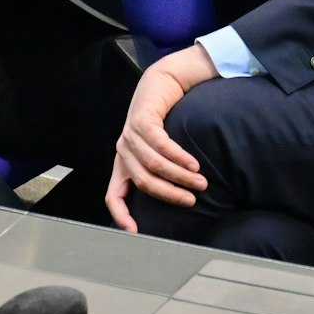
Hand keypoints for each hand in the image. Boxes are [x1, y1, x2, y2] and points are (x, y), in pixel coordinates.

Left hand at [104, 45, 218, 232]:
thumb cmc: (162, 119)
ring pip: (154, 165)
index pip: (113, 195)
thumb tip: (179, 197)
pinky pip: (160, 144)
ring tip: (200, 181)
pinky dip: (178, 156)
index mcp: (123, 163)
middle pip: (143, 182)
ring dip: (180, 176)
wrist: (162, 82)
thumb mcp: (155, 149)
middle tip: (192, 200)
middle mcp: (123, 151)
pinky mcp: (141, 120)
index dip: (121, 215)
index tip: (136, 231)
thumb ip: (159, 170)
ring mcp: (130, 135)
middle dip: (170, 194)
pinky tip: (193, 163)